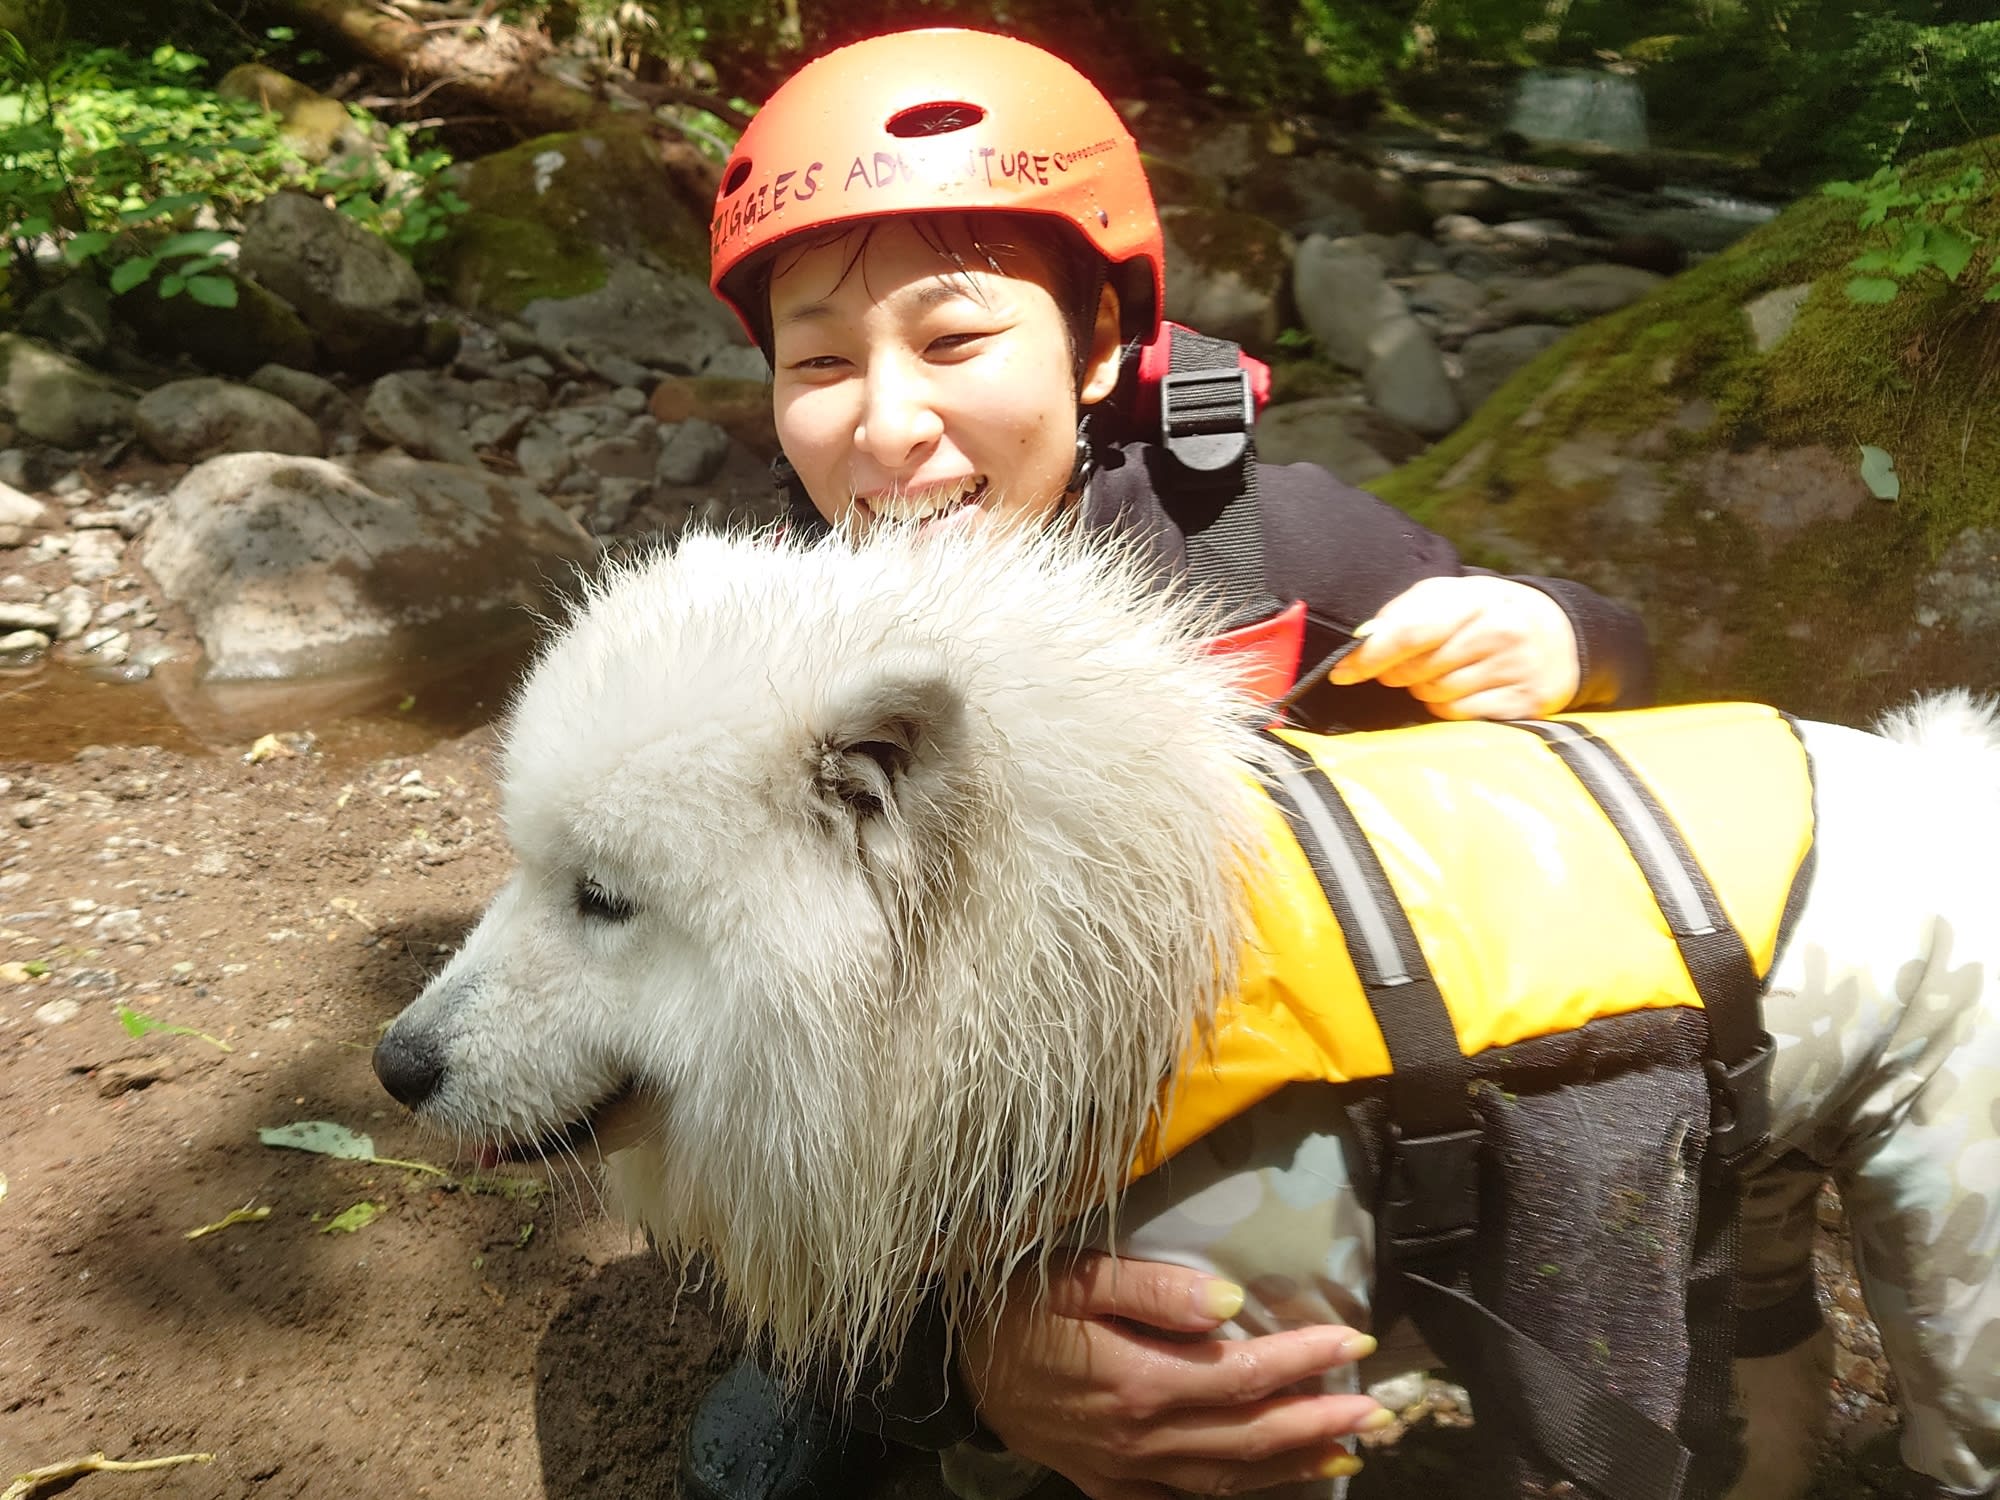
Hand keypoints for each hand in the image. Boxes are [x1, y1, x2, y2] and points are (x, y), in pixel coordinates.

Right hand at [958, 1252, 1386, 1499]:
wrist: (939, 1355)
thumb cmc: (1007, 1298)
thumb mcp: (1070, 1275)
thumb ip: (1152, 1290)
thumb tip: (1231, 1305)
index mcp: (1135, 1383)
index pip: (1244, 1376)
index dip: (1305, 1359)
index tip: (1357, 1339)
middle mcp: (1137, 1438)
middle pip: (1249, 1437)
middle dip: (1320, 1421)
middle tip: (1379, 1408)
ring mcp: (1121, 1469)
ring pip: (1226, 1480)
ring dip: (1294, 1465)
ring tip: (1350, 1451)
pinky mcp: (1103, 1482)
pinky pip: (1182, 1499)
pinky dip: (1235, 1495)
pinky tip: (1267, 1485)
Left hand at [1327, 576, 1580, 719]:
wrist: (1560, 634)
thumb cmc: (1486, 613)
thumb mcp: (1451, 596)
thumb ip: (1403, 613)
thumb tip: (1361, 642)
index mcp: (1476, 599)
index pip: (1411, 632)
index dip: (1370, 656)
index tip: (1342, 672)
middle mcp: (1500, 632)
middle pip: (1418, 670)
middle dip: (1399, 672)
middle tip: (1409, 664)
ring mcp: (1516, 670)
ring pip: (1435, 696)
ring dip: (1424, 690)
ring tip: (1446, 671)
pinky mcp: (1524, 703)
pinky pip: (1458, 716)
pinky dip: (1448, 707)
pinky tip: (1464, 689)